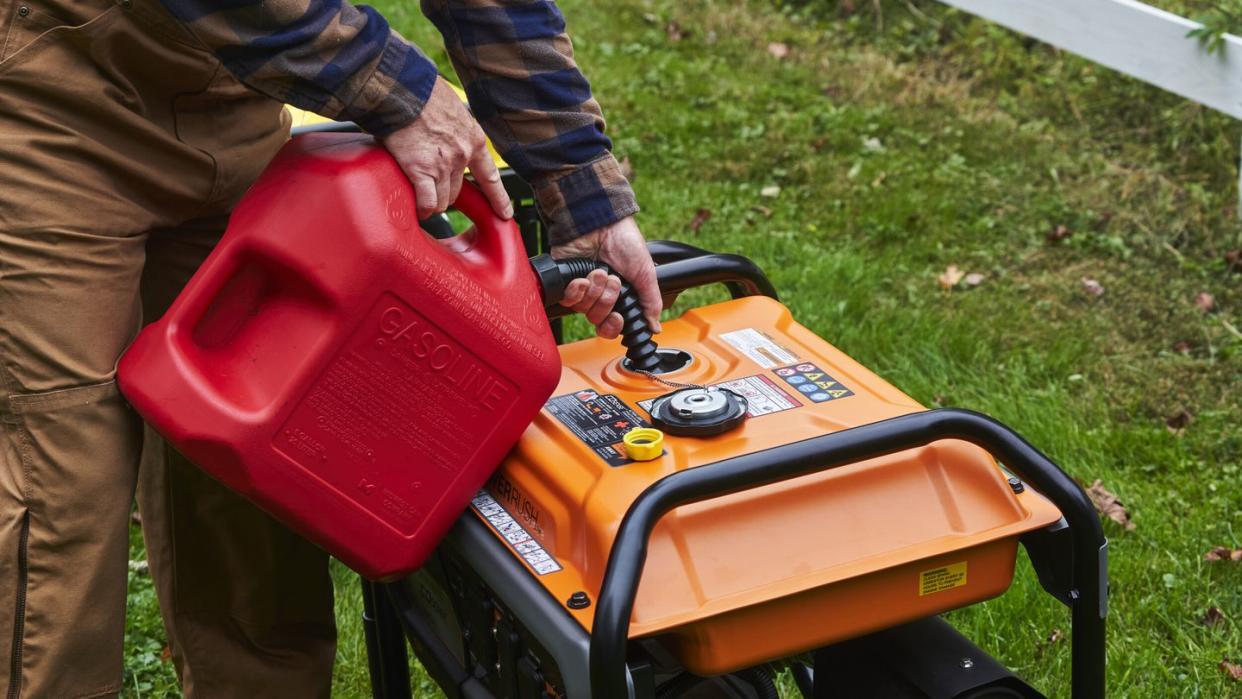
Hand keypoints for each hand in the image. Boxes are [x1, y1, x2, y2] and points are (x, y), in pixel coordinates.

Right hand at [380, 77, 511, 220]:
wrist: (403, 88)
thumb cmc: (423, 94)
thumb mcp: (455, 111)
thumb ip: (457, 132)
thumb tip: (450, 140)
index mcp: (473, 140)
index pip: (490, 177)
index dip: (498, 198)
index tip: (504, 213)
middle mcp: (462, 155)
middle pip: (459, 191)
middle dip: (445, 192)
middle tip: (431, 186)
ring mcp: (442, 164)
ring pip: (443, 201)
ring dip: (432, 202)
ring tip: (420, 195)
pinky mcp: (420, 170)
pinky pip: (427, 202)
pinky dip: (422, 208)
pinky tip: (418, 208)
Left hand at [551, 216, 661, 338]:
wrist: (602, 222)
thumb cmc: (625, 242)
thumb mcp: (645, 274)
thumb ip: (650, 302)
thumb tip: (655, 326)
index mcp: (617, 297)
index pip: (611, 325)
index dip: (613, 326)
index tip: (618, 317)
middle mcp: (598, 295)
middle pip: (597, 319)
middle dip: (606, 300)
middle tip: (613, 280)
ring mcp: (582, 289)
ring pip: (583, 309)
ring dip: (594, 290)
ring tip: (600, 271)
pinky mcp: (565, 281)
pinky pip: (568, 299)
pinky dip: (576, 290)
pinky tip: (583, 278)